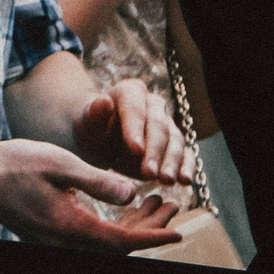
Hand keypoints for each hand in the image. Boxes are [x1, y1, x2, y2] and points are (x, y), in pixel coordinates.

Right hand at [0, 138, 182, 251]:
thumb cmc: (16, 164)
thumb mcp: (61, 164)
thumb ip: (98, 181)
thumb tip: (132, 193)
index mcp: (70, 228)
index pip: (122, 242)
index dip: (153, 237)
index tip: (178, 230)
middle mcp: (64, 243)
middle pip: (117, 246)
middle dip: (148, 228)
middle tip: (171, 204)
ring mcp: (56, 242)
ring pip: (104, 243)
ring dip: (131, 225)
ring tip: (153, 201)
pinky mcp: (51, 236)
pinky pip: (91, 238)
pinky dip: (112, 224)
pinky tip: (123, 205)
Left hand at [70, 78, 187, 183]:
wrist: (101, 140)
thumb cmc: (91, 130)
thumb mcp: (86, 124)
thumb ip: (93, 114)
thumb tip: (103, 102)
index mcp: (130, 92)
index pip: (135, 108)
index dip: (136, 128)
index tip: (135, 150)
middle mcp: (154, 105)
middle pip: (158, 126)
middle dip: (155, 150)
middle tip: (150, 173)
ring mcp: (167, 124)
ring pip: (175, 140)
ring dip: (172, 161)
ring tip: (166, 180)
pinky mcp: (174, 145)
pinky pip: (186, 154)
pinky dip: (187, 167)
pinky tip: (185, 181)